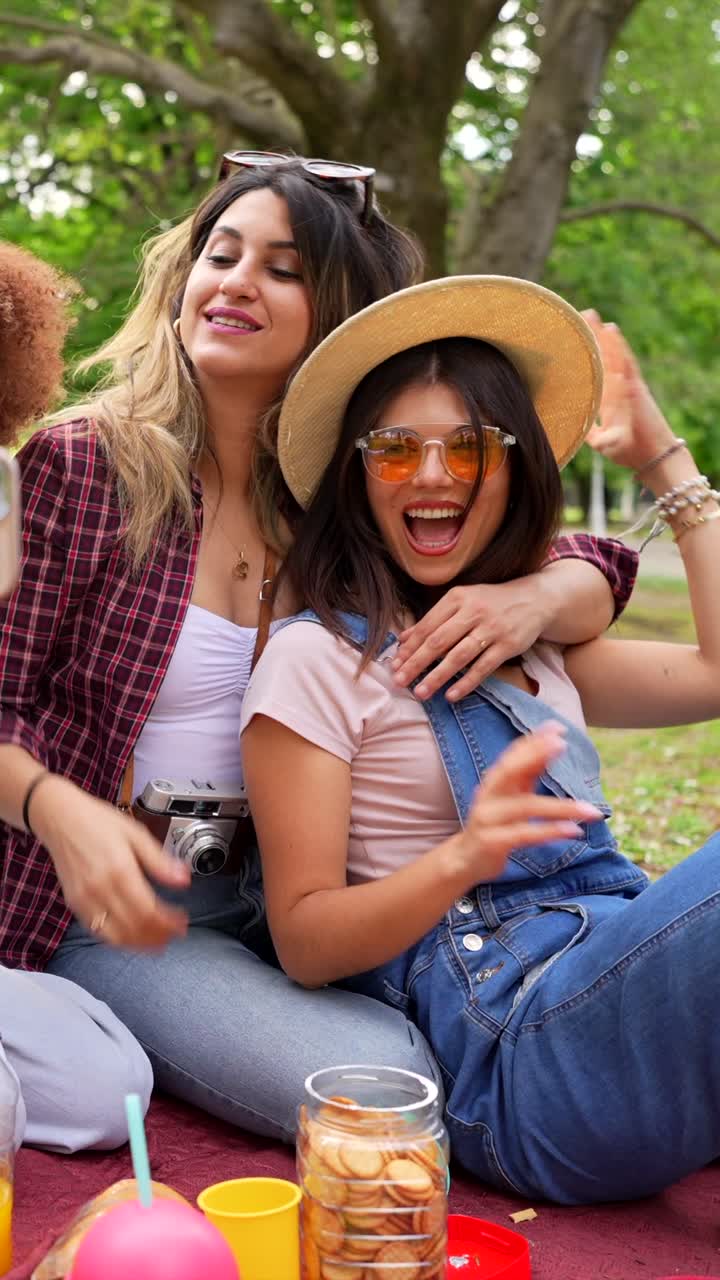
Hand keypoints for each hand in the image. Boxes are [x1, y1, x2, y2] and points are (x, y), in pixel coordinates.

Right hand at [31, 776, 189, 948]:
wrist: (61, 817)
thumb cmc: (97, 821)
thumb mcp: (136, 833)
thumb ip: (160, 861)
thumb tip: (183, 879)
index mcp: (119, 870)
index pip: (148, 910)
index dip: (168, 923)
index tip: (181, 923)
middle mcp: (100, 889)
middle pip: (134, 927)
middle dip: (158, 936)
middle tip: (174, 933)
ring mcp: (85, 899)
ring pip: (116, 936)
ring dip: (139, 943)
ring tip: (157, 940)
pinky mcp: (75, 904)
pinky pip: (98, 931)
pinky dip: (118, 939)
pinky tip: (132, 935)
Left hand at [392, 580, 551, 700]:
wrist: (535, 599)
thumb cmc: (491, 602)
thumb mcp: (462, 602)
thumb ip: (433, 619)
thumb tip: (403, 638)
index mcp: (457, 599)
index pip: (427, 626)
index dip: (409, 647)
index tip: (394, 665)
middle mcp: (473, 611)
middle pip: (438, 641)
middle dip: (416, 663)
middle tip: (399, 682)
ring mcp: (492, 629)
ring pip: (459, 656)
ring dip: (437, 676)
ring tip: (420, 692)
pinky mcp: (508, 645)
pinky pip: (483, 667)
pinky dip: (466, 683)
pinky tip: (451, 695)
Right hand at [456, 723, 602, 881]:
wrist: (465, 859)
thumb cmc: (494, 823)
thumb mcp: (511, 796)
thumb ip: (528, 773)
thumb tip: (553, 744)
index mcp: (494, 782)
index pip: (513, 755)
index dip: (534, 740)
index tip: (558, 728)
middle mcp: (488, 795)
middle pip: (510, 771)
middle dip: (534, 755)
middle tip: (561, 744)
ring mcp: (488, 818)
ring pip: (526, 807)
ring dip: (561, 807)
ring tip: (592, 810)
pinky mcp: (493, 842)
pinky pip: (525, 834)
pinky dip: (550, 831)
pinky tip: (574, 830)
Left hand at [581, 311, 674, 471]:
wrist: (652, 458)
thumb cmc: (631, 451)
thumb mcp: (603, 443)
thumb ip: (590, 433)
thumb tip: (573, 427)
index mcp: (610, 400)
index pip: (595, 374)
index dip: (585, 358)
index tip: (570, 342)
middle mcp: (618, 389)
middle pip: (602, 358)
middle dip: (591, 338)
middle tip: (578, 317)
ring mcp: (628, 386)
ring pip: (613, 354)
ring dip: (602, 335)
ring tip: (590, 315)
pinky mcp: (636, 387)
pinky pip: (626, 362)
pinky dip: (618, 346)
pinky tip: (611, 329)